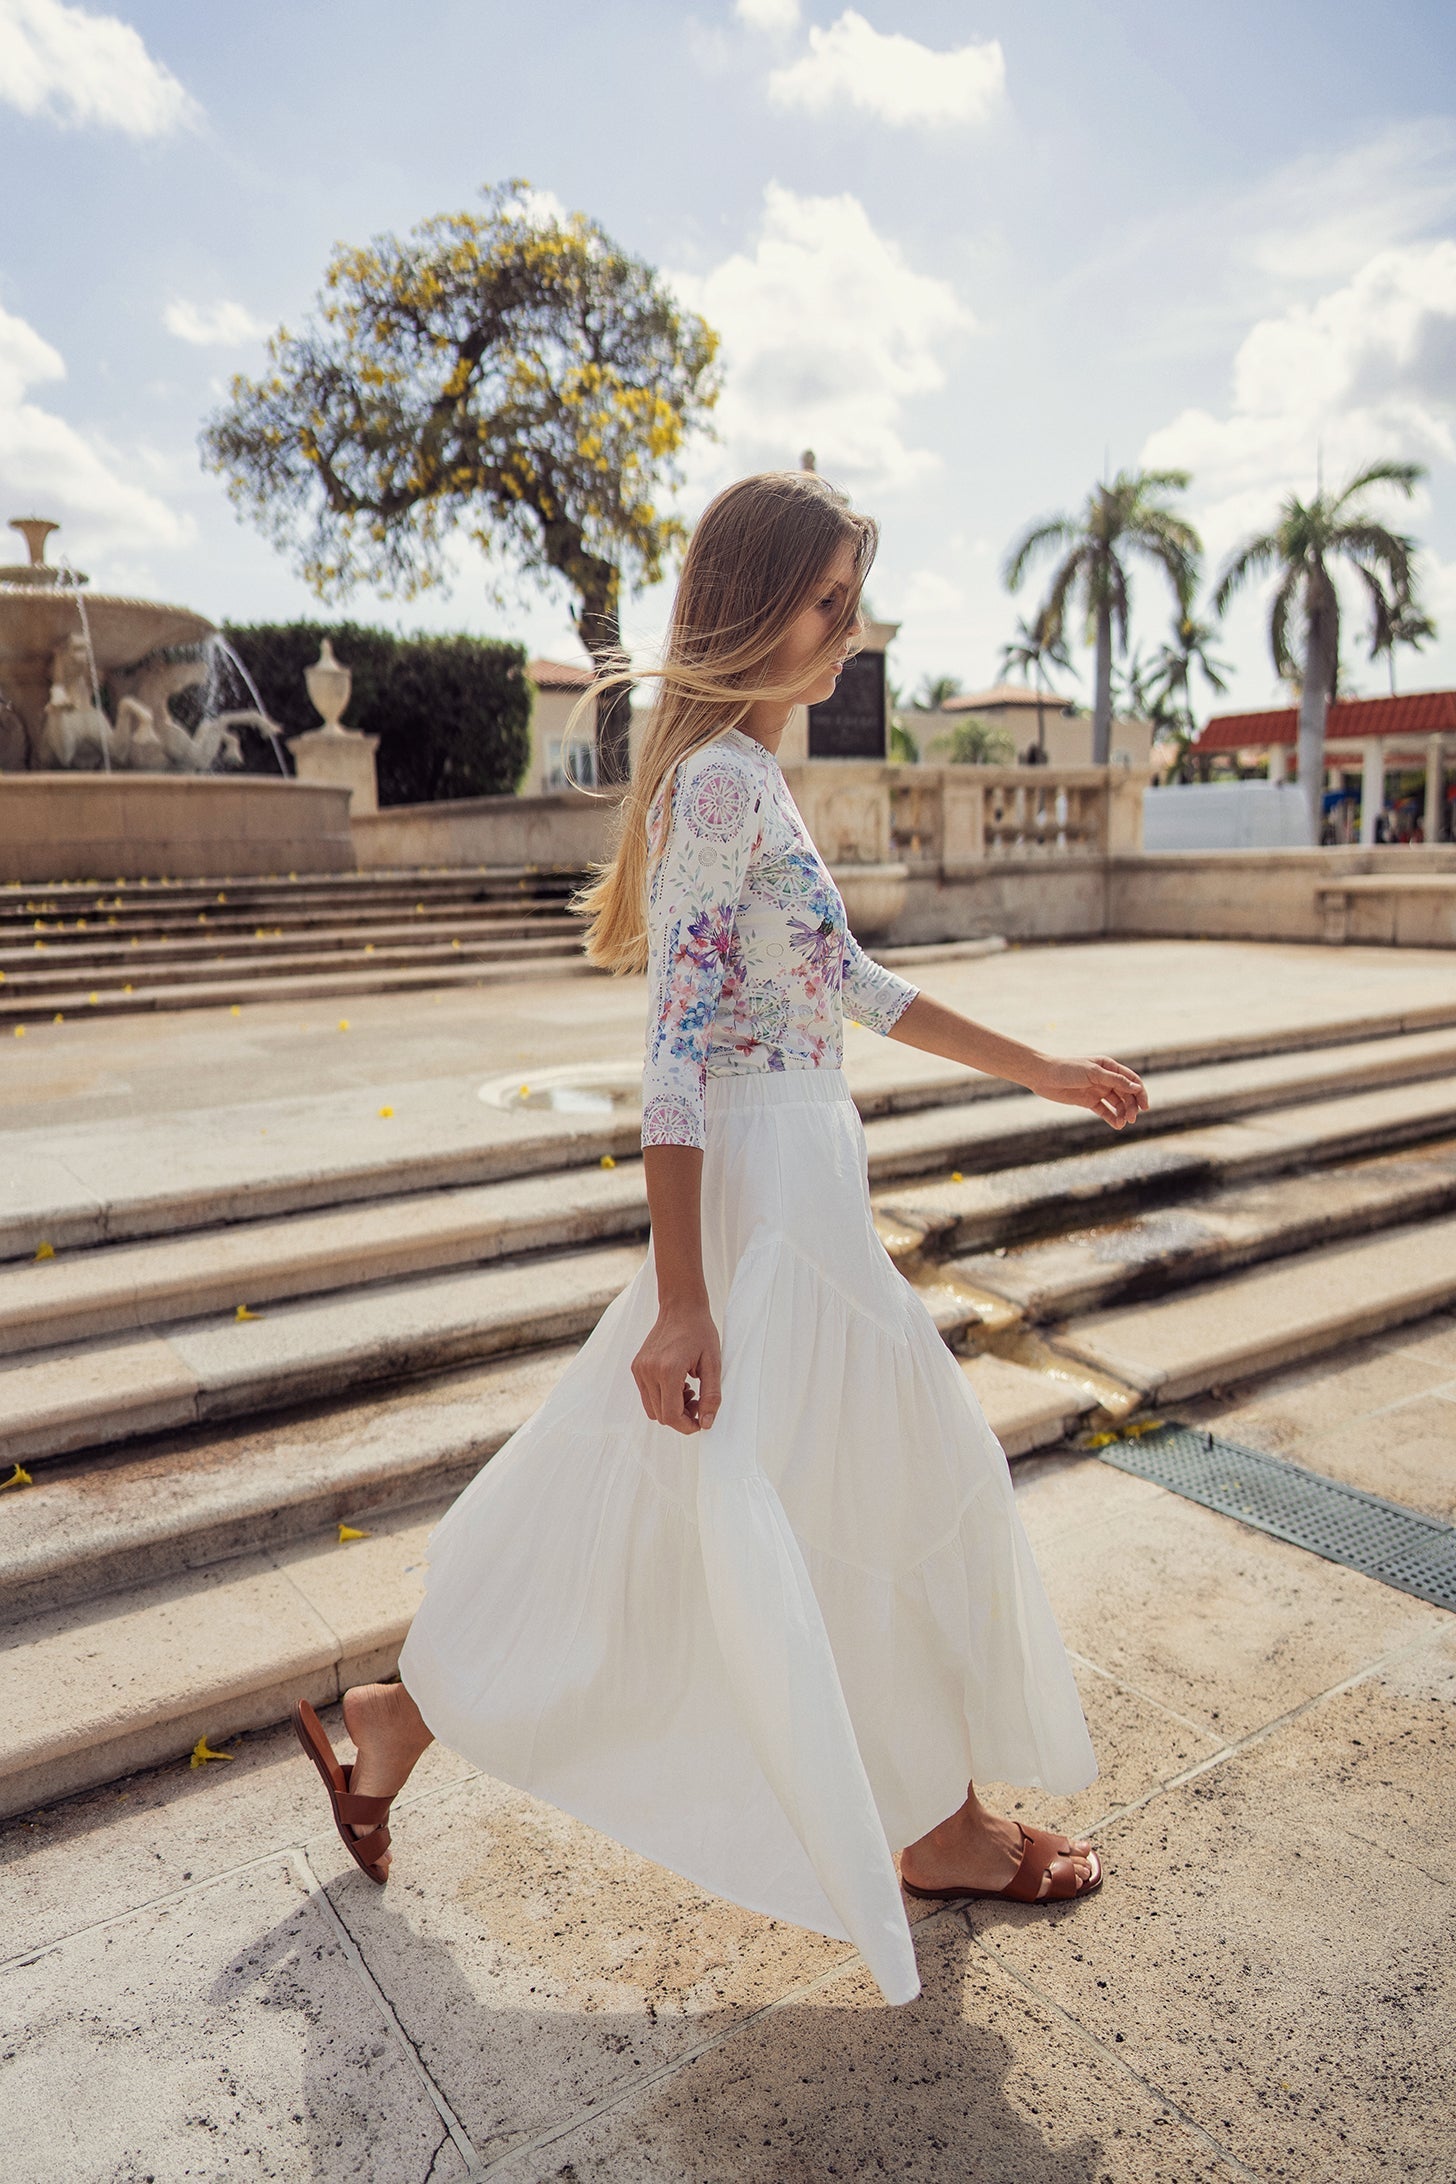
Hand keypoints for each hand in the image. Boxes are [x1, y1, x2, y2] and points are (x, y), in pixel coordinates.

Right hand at [632, 1301, 722, 1433]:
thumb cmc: (700, 1332)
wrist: (681, 1307)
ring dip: (671, 1408)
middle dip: (681, 1417)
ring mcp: (639, 1369)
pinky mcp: (636, 1367)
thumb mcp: (714, 1363)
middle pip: (661, 1415)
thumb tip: (706, 1424)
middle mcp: (649, 1371)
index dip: (686, 1426)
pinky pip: (647, 1395)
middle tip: (698, 1401)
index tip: (699, 1422)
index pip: (671, 1415)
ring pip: (652, 1409)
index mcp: (668, 1370)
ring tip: (688, 1390)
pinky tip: (678, 1383)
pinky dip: (662, 1397)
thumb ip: (711, 1396)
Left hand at [1028, 1053, 1148, 1129]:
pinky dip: (1112, 1118)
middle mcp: (1106, 1078)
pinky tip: (1117, 1125)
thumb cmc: (1068, 1069)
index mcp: (1109, 1067)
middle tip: (1132, 1118)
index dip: (1140, 1092)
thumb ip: (1115, 1080)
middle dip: (1131, 1106)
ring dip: (1122, 1113)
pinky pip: (1105, 1111)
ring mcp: (1098, 1090)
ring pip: (1117, 1104)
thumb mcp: (1093, 1073)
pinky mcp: (1089, 1102)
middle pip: (1126, 1094)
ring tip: (1123, 1123)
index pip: (1131, 1080)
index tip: (1145, 1106)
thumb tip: (1136, 1087)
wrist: (1044, 1077)